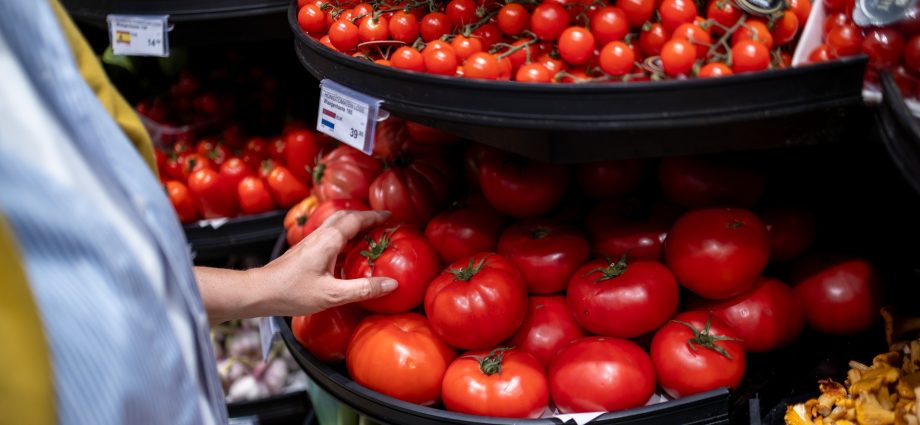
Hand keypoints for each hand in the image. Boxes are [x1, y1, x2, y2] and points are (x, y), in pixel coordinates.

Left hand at [252, 210, 397, 316]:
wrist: (260, 291)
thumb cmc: (291, 292)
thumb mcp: (332, 295)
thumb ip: (362, 289)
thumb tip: (391, 284)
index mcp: (329, 240)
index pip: (356, 220)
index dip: (375, 216)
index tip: (390, 216)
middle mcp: (320, 235)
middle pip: (346, 216)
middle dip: (365, 216)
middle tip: (382, 222)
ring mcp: (310, 241)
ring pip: (336, 223)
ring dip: (354, 223)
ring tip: (368, 232)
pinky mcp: (305, 249)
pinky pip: (329, 234)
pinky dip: (343, 234)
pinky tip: (347, 249)